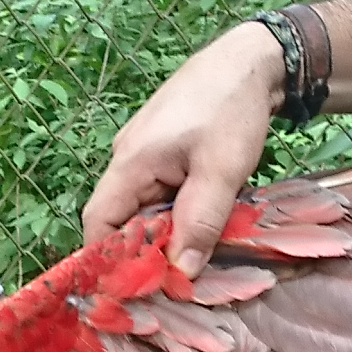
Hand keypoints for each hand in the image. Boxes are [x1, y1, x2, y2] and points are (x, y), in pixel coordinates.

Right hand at [81, 23, 277, 273]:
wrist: (252, 59)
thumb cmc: (231, 109)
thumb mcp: (222, 171)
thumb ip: (200, 222)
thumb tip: (181, 272)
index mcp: (130, 162)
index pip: (99, 224)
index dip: (109, 261)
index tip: (134, 292)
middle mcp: (127, 158)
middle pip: (123, 219)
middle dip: (146, 252)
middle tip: (177, 281)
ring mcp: (145, 153)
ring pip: (145, 207)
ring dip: (166, 232)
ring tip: (195, 255)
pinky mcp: (164, 150)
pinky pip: (160, 191)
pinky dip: (177, 211)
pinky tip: (203, 222)